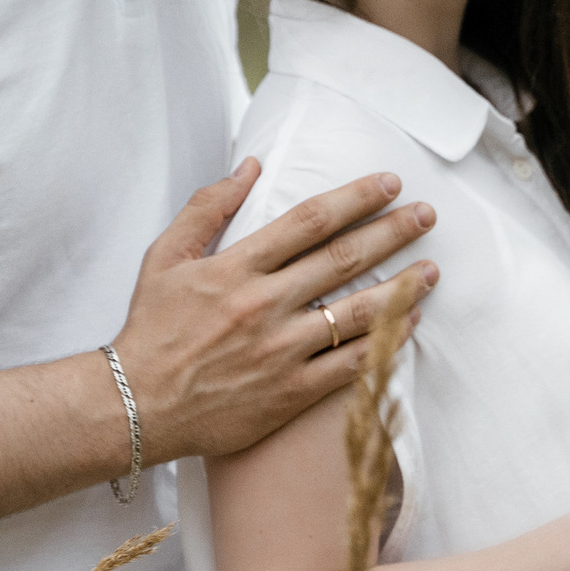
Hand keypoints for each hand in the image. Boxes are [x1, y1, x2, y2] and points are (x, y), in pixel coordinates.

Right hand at [114, 161, 439, 460]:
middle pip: (344, 259)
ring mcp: (280, 351)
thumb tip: (251, 164)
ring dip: (402, 288)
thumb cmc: (150, 329)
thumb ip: (208, 207)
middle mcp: (264, 305)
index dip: (356, 198)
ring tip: (433, 271)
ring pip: (357, 313)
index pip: (310, 221)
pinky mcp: (290, 393)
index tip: (389, 184)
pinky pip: (350, 365)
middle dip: (393, 232)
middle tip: (427, 215)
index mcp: (236, 268)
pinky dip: (384, 343)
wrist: (136, 406)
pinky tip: (408, 324)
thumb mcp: (164, 256)